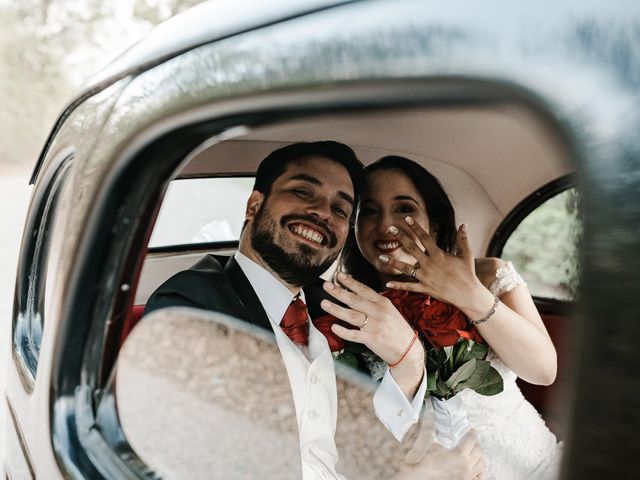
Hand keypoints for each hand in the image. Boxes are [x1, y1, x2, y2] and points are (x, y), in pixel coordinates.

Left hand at [320, 272, 423, 395]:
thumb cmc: (397, 329)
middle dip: (339, 292)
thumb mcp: (389, 310)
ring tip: (324, 303)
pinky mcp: (371, 339)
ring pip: (351, 315)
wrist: (408, 349)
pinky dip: (343, 331)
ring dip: (336, 309)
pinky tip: (334, 327)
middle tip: (326, 286)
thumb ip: (374, 302)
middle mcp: (378, 312)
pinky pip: (354, 334)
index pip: (364, 289)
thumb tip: (357, 291)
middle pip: (355, 300)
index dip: (350, 282)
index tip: (339, 276)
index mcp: (383, 303)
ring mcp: (374, 326)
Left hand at [384, 219, 482, 309]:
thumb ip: (463, 239)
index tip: (407, 218)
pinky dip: (398, 285)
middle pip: (411, 248)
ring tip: (380, 257)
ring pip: (405, 268)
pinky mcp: (425, 288)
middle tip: (390, 228)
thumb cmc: (468, 274)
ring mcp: (426, 277)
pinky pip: (409, 286)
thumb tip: (464, 224)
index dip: (415, 227)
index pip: (424, 237)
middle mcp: (429, 264)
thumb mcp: (467, 255)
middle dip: (400, 237)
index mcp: (439, 254)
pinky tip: (387, 284)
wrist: (468, 295)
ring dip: (392, 262)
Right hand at [393, 430, 484, 479]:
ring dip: (478, 456)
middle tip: (472, 440)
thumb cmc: (423, 466)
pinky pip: (478, 476)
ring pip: (480, 464)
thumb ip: (437, 436)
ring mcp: (466, 477)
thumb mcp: (430, 445)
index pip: (471, 440)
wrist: (419, 477)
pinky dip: (478, 470)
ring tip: (473, 452)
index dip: (472, 433)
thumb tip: (434, 423)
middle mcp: (465, 467)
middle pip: (478, 451)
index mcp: (459, 456)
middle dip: (475, 443)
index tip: (472, 431)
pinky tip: (474, 467)